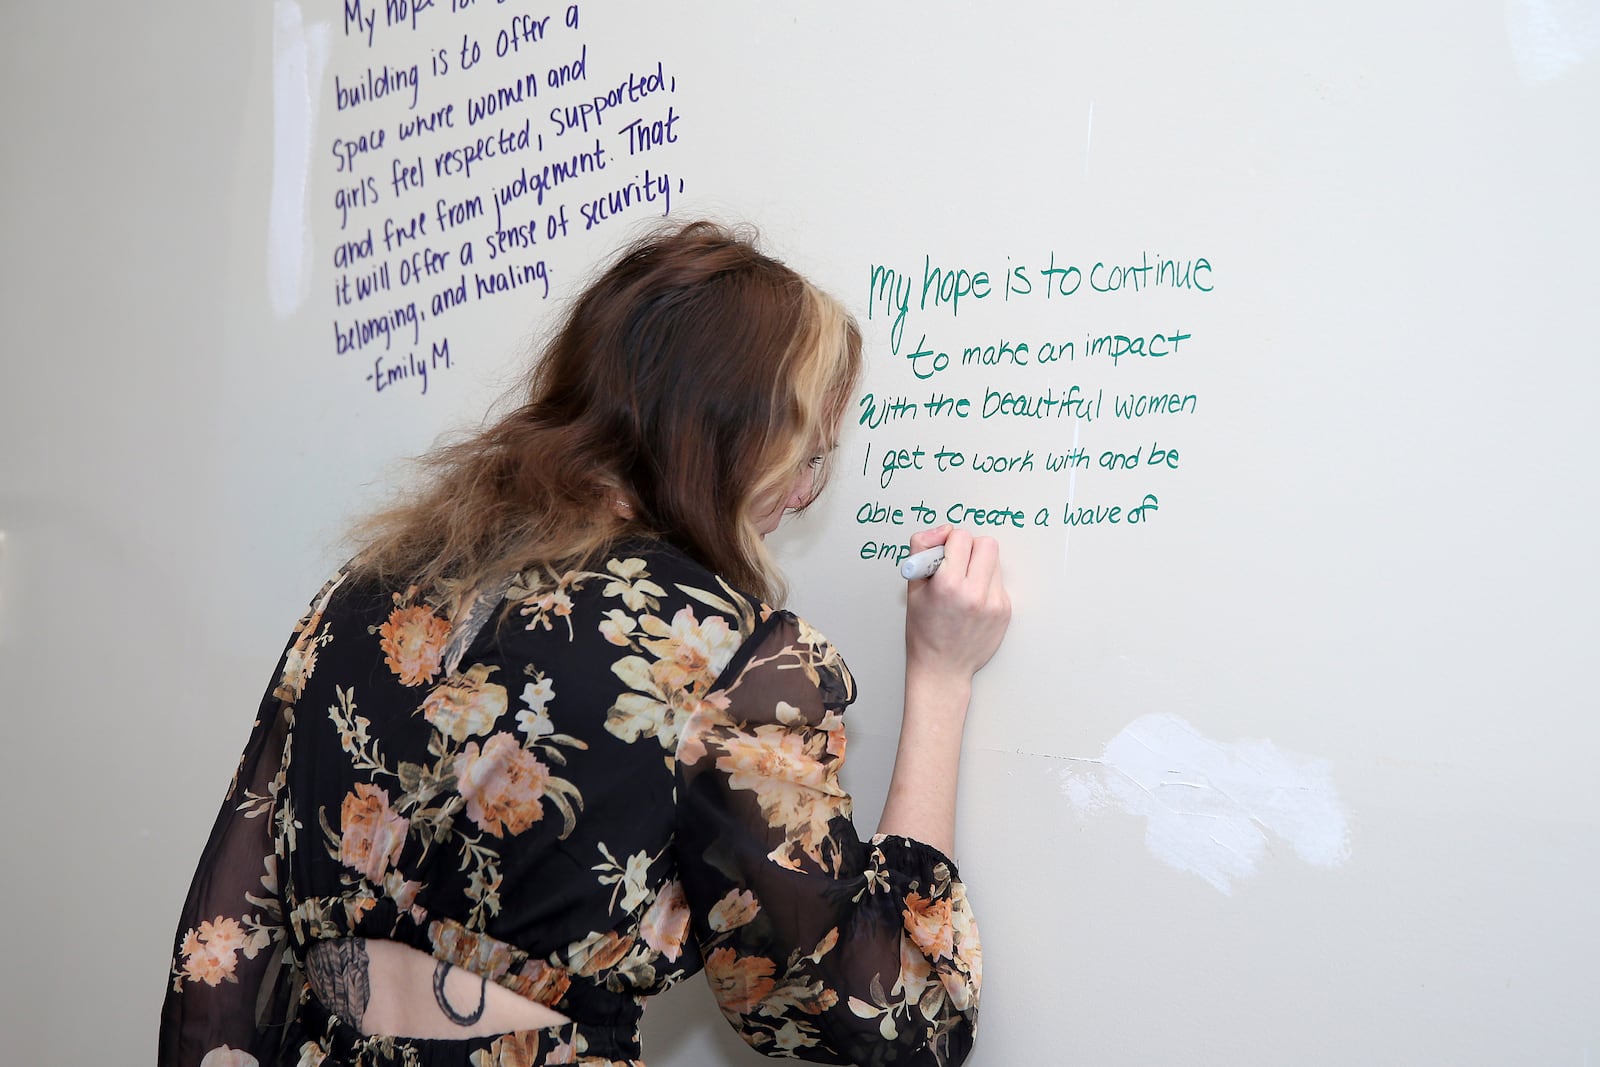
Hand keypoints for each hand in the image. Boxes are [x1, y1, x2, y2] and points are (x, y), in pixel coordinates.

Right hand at [904, 525, 1010, 683]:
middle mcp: (975, 593)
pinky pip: (999, 582)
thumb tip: (944, 531)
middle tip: (958, 564)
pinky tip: (972, 601)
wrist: (942, 668)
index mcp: (948, 585)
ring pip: (995, 561)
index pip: (961, 536)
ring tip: (964, 585)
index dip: (949, 542)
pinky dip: (986, 584)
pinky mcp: (1005, 610)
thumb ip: (922, 549)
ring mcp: (994, 603)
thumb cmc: (924, 630)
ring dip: (980, 565)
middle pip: (987, 543)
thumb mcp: (912, 587)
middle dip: (971, 548)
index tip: (943, 555)